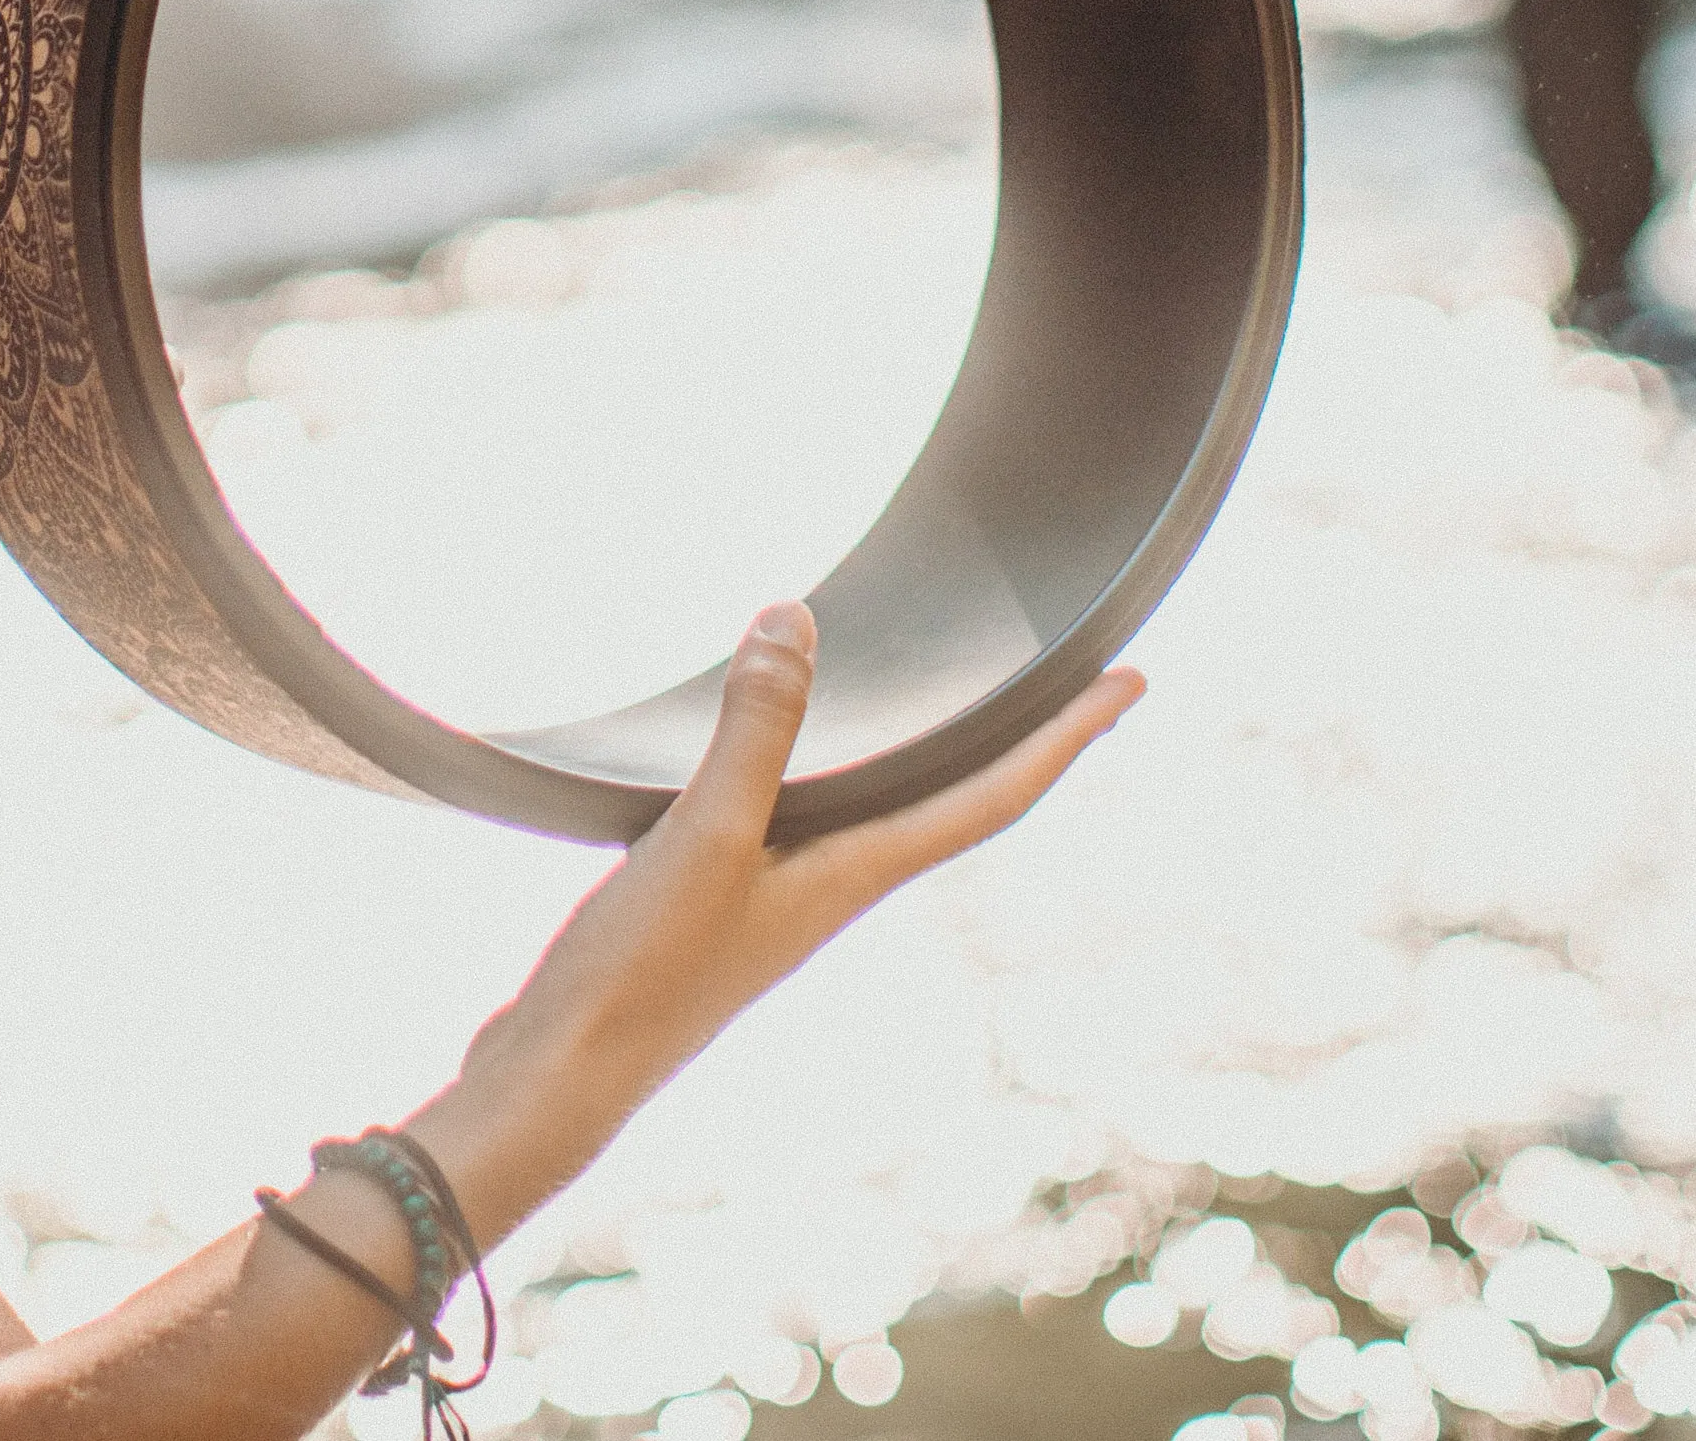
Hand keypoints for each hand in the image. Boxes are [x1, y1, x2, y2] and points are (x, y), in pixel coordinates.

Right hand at [465, 607, 1140, 1147]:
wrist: (560, 1077)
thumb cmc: (644, 972)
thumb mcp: (705, 835)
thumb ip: (754, 730)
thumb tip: (795, 618)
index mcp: (854, 878)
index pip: (991, 798)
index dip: (1067, 740)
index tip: (1134, 681)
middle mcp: (833, 889)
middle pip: (956, 803)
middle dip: (1021, 744)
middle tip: (1077, 682)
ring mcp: (777, 899)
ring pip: (881, 811)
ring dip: (931, 758)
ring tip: (959, 705)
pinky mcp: (719, 901)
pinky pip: (802, 815)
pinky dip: (824, 768)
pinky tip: (786, 750)